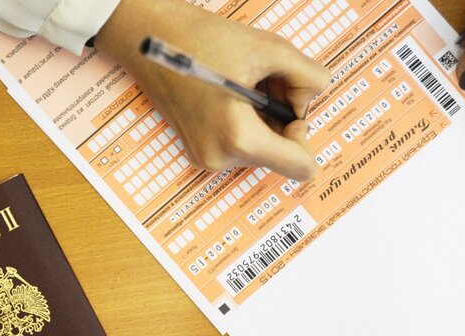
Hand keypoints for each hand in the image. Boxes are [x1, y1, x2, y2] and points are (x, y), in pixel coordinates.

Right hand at [95, 0, 329, 180]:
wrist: (148, 39)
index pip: (301, 167)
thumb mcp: (270, 50)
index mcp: (239, 139)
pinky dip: (245, 120)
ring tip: (243, 81)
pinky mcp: (198, 150)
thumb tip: (316, 94)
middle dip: (281, 117)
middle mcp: (221, 158)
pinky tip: (230, 92)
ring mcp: (206, 157)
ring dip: (264, 117)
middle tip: (263, 80)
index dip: (305, 132)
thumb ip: (309, 76)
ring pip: (261, 147)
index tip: (290, 104)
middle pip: (280, 153)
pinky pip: (239, 144)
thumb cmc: (200, 40)